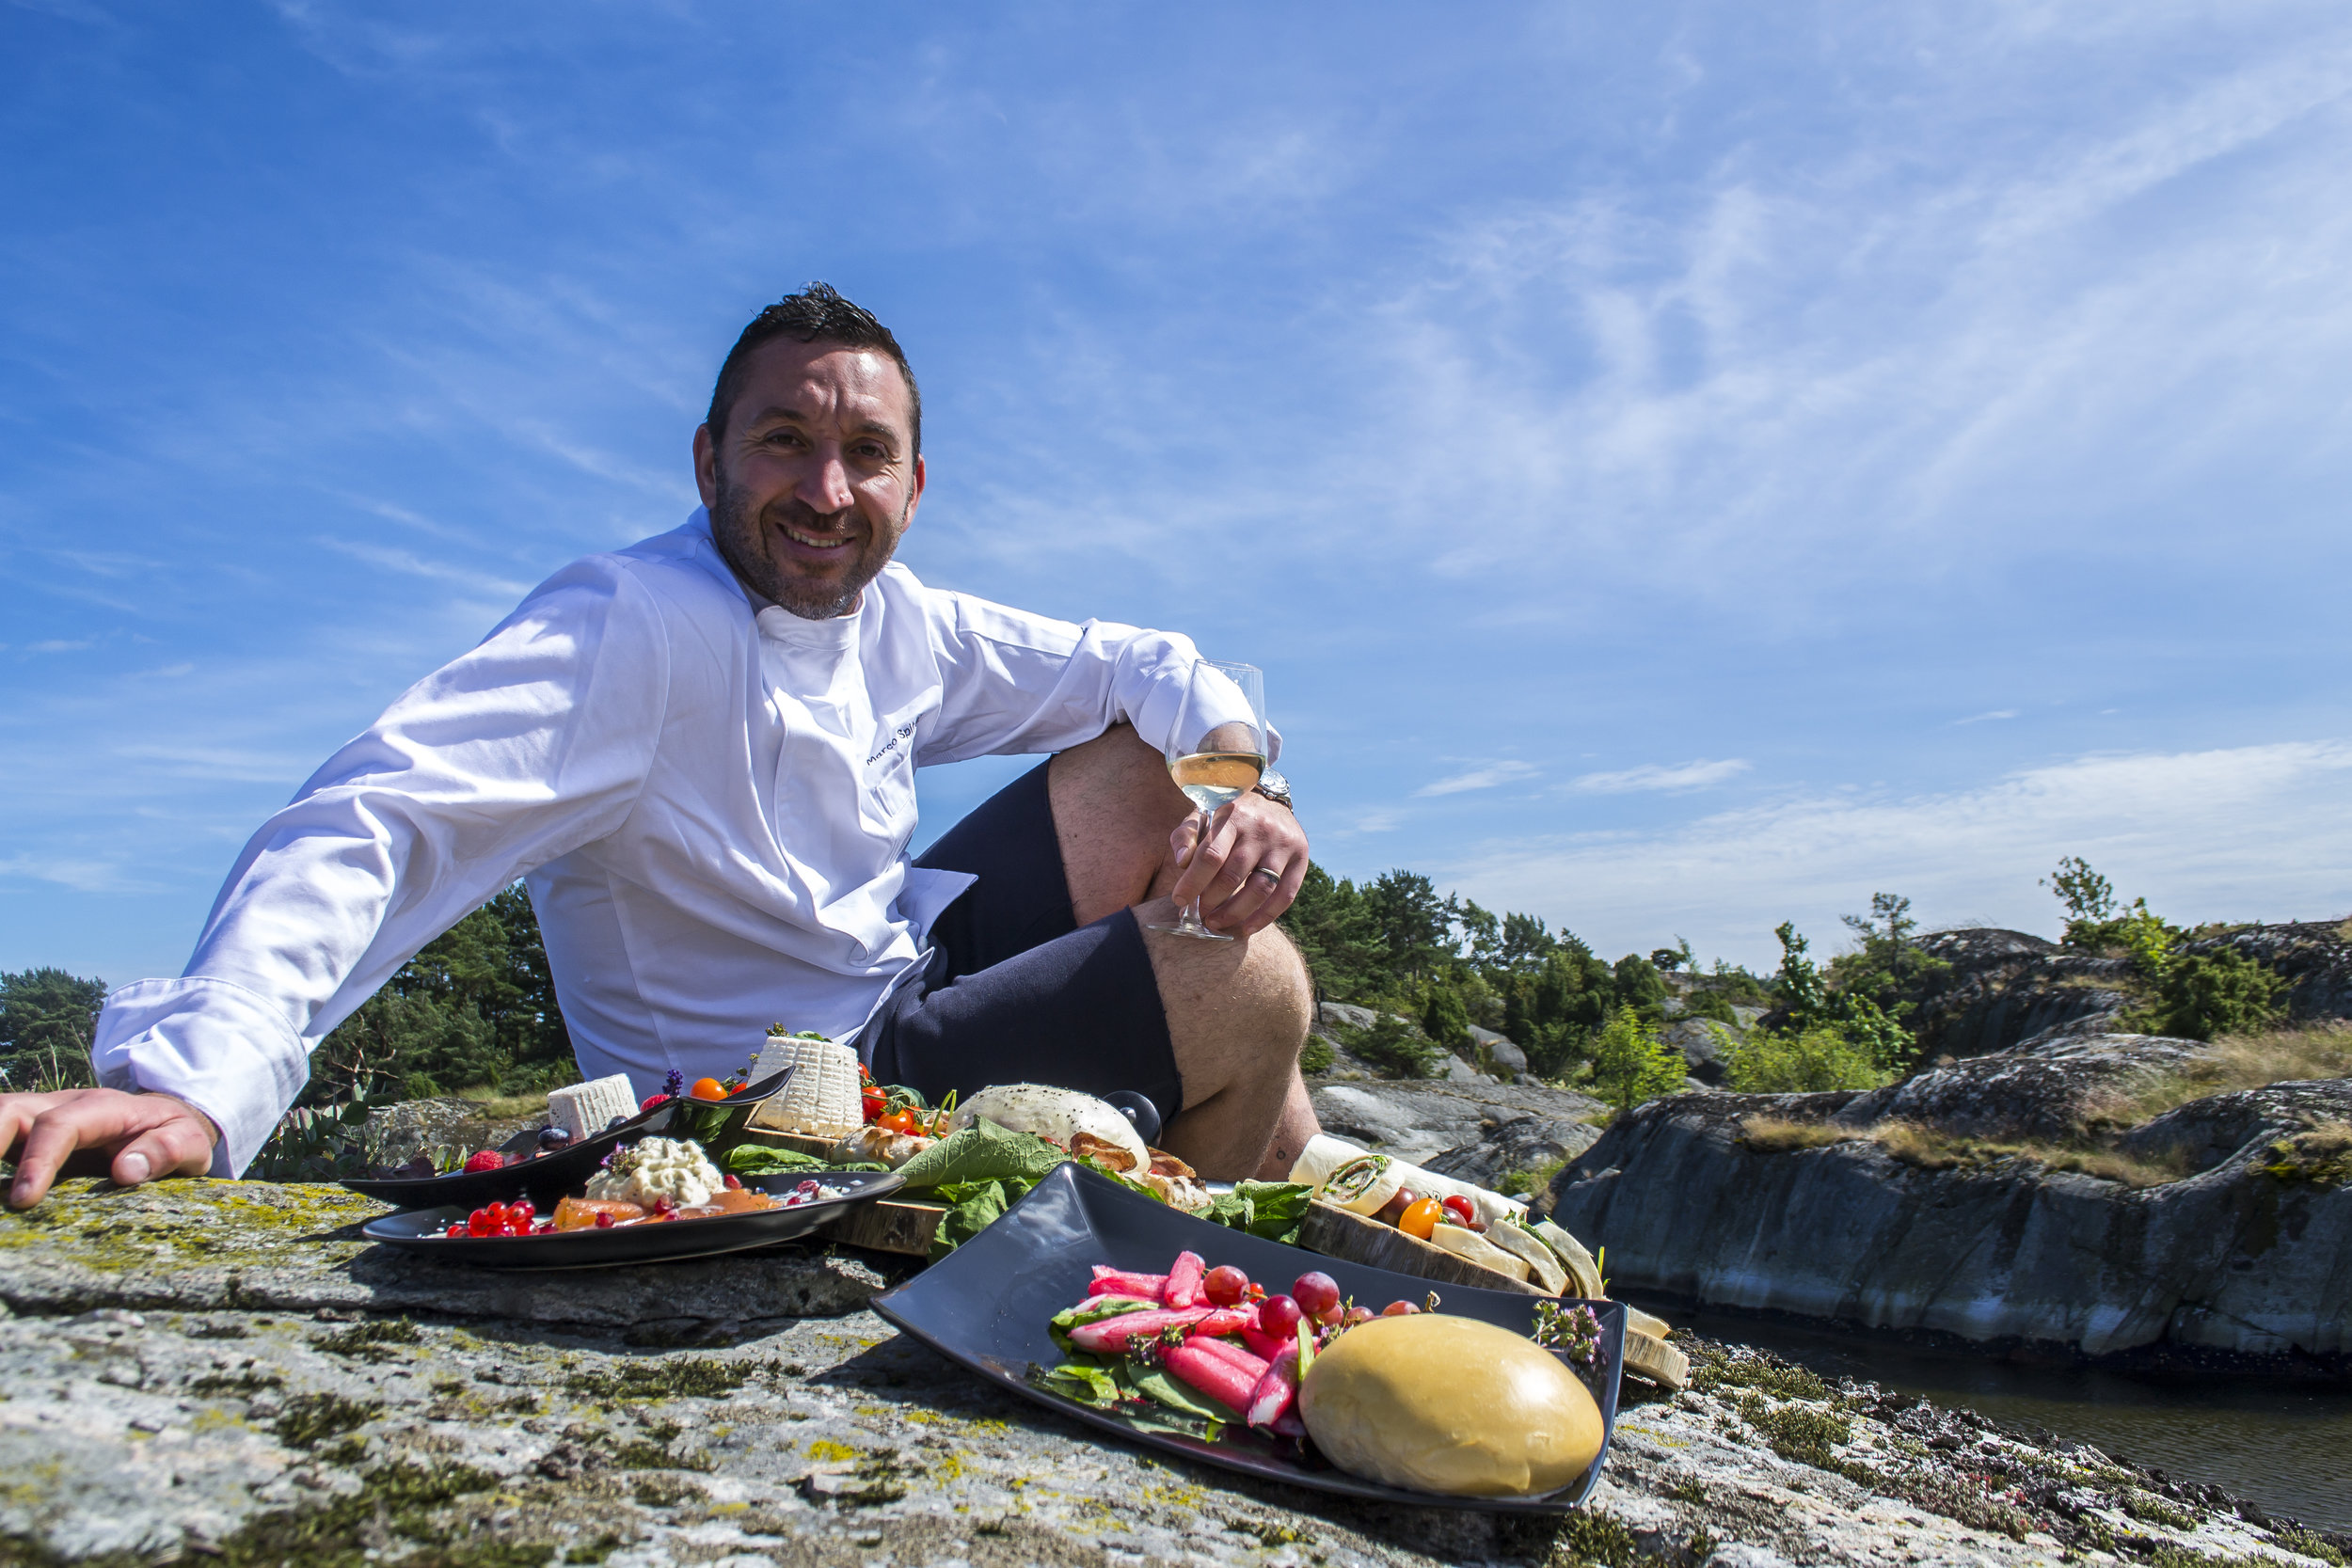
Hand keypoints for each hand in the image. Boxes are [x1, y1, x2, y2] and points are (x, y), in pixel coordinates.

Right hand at [2, 1088, 219, 1209]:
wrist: (164, 1124)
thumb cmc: (174, 1134)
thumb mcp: (190, 1142)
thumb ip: (168, 1150)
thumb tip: (126, 1171)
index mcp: (100, 1107)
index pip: (58, 1125)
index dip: (37, 1160)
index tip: (24, 1199)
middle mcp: (60, 1107)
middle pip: (7, 1110)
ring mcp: (37, 1121)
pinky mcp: (25, 1141)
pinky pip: (0, 1146)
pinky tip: (2, 1201)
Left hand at [1168, 791, 1308, 937]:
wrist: (1270, 801)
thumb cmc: (1228, 816)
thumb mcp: (1202, 815)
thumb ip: (1186, 836)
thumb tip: (1181, 862)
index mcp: (1233, 816)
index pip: (1211, 855)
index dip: (1193, 882)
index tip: (1179, 900)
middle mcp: (1261, 830)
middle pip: (1233, 875)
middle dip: (1210, 900)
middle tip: (1198, 913)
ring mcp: (1283, 845)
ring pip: (1260, 889)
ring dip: (1234, 913)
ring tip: (1215, 922)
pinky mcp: (1301, 859)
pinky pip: (1285, 896)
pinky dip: (1265, 917)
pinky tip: (1246, 928)